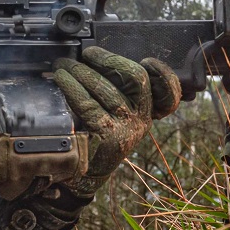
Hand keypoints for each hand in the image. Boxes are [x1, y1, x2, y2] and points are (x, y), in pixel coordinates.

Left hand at [52, 47, 180, 196]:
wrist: (84, 175)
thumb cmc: (97, 137)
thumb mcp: (116, 116)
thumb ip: (118, 92)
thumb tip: (98, 59)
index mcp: (147, 113)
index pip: (168, 92)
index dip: (164, 74)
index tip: (146, 61)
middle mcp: (141, 121)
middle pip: (136, 78)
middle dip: (108, 60)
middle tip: (86, 53)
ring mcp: (126, 129)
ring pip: (106, 87)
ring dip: (80, 71)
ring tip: (63, 65)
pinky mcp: (106, 137)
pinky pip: (87, 103)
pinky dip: (72, 87)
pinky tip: (61, 80)